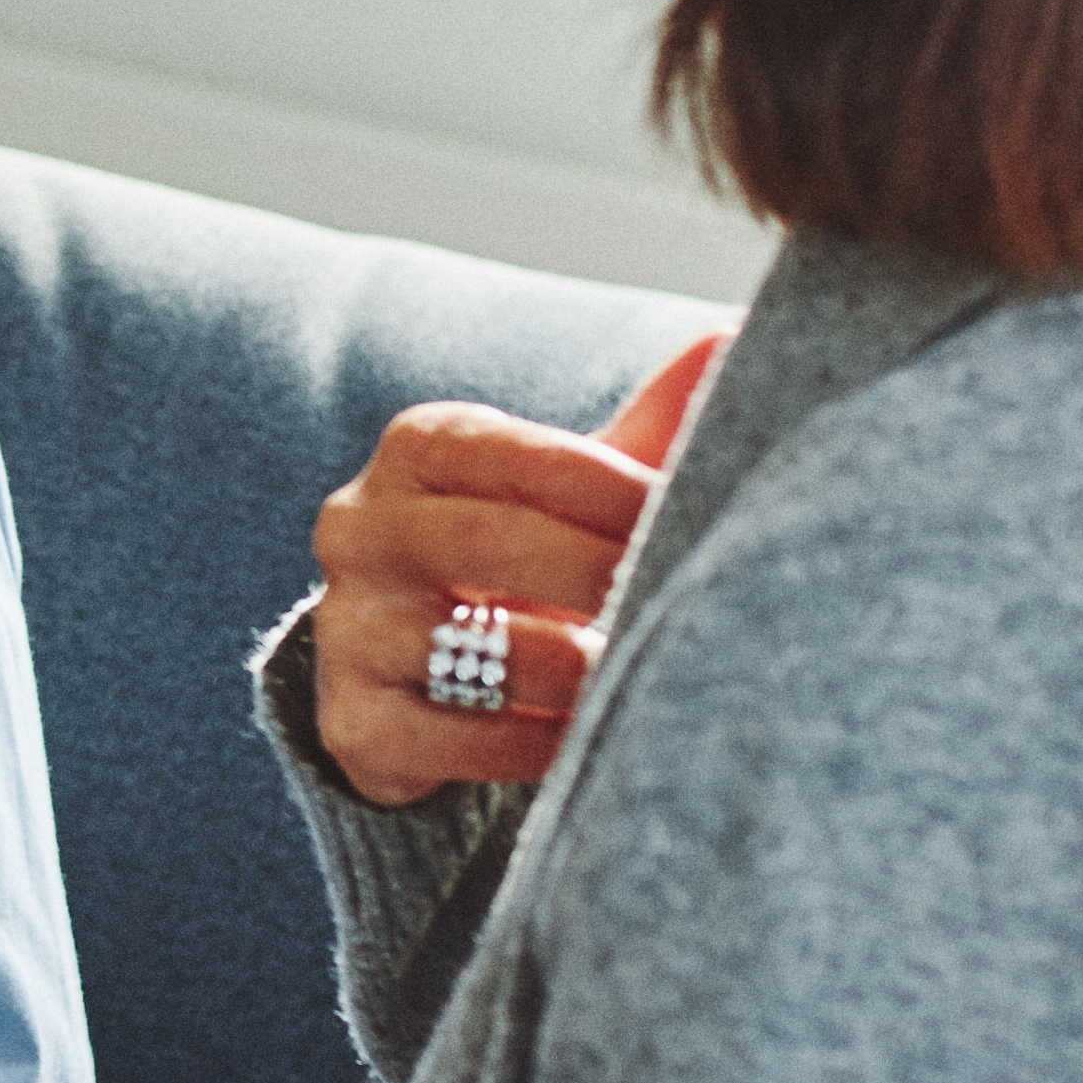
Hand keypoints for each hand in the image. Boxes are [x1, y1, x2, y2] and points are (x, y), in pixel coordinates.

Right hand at [309, 330, 723, 804]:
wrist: (420, 669)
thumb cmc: (525, 555)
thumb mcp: (576, 485)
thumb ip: (650, 424)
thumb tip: (733, 336)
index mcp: (419, 450)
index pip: (516, 455)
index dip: (612, 491)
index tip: (684, 516)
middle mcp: (362, 528)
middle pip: (496, 544)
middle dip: (606, 576)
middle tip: (687, 598)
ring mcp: (350, 629)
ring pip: (482, 652)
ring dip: (582, 671)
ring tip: (648, 672)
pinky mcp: (355, 726)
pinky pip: (459, 741)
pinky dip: (540, 746)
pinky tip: (594, 738)